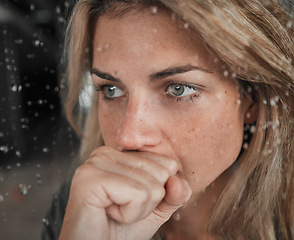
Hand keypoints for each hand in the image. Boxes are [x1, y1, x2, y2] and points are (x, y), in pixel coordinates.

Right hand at [59, 146, 191, 239]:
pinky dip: (129, 214)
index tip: (131, 201)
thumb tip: (179, 182)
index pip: (165, 162)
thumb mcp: (156, 208)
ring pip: (150, 186)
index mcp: (120, 154)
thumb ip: (174, 193)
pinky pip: (136, 194)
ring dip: (137, 210)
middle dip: (147, 201)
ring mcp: (96, 163)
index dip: (157, 191)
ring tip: (113, 212)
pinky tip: (108, 214)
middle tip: (121, 210)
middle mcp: (105, 152)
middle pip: (160, 172)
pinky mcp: (91, 178)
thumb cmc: (121, 230)